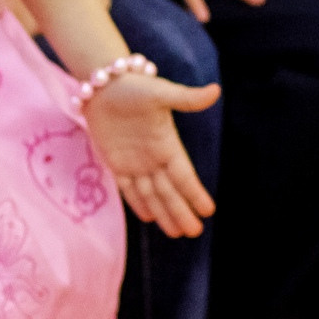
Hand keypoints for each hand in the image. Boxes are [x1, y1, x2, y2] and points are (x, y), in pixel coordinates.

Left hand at [82, 72, 220, 237]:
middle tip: (195, 233)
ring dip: (163, 213)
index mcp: (168, 144)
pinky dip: (138, 203)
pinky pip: (128, 188)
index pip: (184, 175)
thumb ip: (186, 98)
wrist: (102, 84)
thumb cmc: (133, 86)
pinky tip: (150, 219)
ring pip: (151, 194)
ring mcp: (135, 162)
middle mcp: (154, 157)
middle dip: (181, 211)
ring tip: (176, 233)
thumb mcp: (160, 92)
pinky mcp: (116, 162)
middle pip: (169, 190)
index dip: (195, 192)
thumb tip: (216, 91)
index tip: (209, 211)